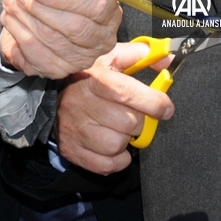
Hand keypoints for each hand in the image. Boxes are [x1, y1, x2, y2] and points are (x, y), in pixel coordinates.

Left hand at [0, 0, 121, 78]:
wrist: (48, 26)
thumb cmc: (62, 2)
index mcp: (109, 17)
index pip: (96, 8)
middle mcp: (99, 42)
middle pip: (73, 27)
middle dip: (41, 9)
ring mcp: (78, 60)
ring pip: (50, 39)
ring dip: (24, 18)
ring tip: (11, 2)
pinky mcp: (56, 71)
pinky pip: (34, 53)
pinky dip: (18, 33)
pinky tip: (10, 19)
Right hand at [56, 42, 174, 174]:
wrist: (53, 99)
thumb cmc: (89, 78)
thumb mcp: (111, 58)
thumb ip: (139, 55)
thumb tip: (167, 61)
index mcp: (94, 78)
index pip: (127, 93)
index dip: (153, 103)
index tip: (166, 108)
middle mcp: (82, 103)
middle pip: (127, 122)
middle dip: (139, 121)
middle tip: (134, 116)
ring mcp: (75, 129)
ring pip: (116, 145)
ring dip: (125, 140)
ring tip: (119, 129)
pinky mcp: (72, 150)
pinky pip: (106, 165)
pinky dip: (117, 159)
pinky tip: (113, 146)